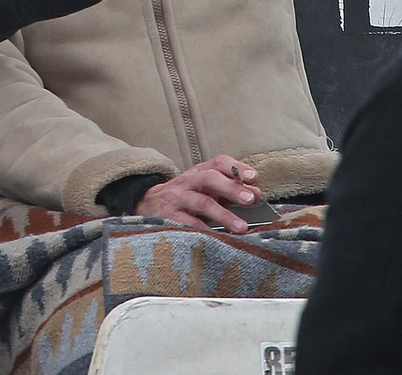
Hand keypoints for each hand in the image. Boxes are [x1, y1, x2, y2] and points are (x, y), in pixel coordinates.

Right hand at [135, 155, 262, 232]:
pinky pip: (188, 224)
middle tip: (250, 199)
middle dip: (231, 188)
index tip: (253, 178)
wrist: (145, 205)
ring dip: (223, 215)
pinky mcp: (168, 217)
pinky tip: (217, 238)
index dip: (236, 168)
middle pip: (210, 178)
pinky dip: (204, 231)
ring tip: (242, 227)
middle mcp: (188, 182)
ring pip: (201, 202)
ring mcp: (176, 199)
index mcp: (199, 173)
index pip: (218, 163)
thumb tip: (257, 193)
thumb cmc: (183, 198)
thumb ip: (229, 190)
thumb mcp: (204, 189)